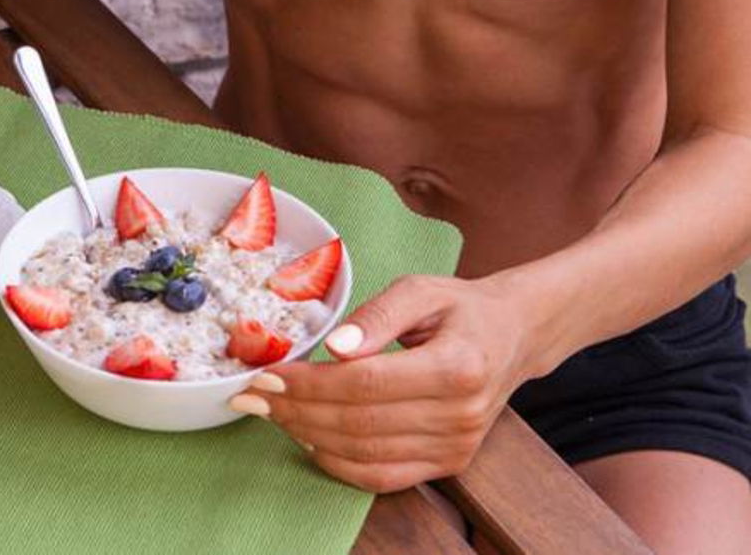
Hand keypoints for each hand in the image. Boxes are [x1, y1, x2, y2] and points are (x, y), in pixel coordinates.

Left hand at [230, 274, 543, 492]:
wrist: (514, 337)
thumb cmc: (461, 308)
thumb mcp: (420, 289)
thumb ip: (377, 314)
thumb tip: (335, 346)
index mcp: (458, 365)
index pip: (367, 383)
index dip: (310, 383)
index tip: (267, 374)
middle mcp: (460, 413)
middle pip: (359, 421)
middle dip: (296, 410)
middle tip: (252, 396)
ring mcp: (456, 445)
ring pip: (364, 452)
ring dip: (308, 435)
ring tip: (270, 413)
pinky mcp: (449, 463)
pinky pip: (383, 476)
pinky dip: (338, 462)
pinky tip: (307, 438)